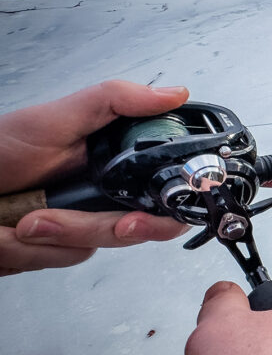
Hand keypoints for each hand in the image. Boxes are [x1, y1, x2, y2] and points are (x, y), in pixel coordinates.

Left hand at [0, 80, 191, 274]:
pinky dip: (29, 251)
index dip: (160, 214)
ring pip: (91, 248)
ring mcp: (78, 223)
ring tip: (20, 218)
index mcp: (113, 162)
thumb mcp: (55, 120)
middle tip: (57, 220)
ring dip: (51, 236)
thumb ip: (114, 102)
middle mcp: (102, 194)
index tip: (135, 219)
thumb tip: (172, 94)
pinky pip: (57, 260)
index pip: (162, 194)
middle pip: (132, 229)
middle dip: (91, 229)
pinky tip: (9, 232)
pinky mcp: (52, 247)